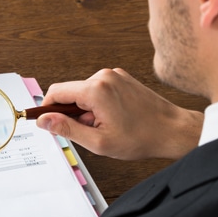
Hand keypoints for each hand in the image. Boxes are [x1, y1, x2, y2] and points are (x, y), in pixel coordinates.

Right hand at [35, 68, 202, 159]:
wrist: (173, 131)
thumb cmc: (141, 138)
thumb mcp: (97, 141)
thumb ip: (66, 129)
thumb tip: (43, 120)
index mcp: (95, 90)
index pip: (56, 92)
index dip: (48, 109)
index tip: (48, 123)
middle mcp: (103, 76)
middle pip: (70, 93)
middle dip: (72, 113)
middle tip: (88, 131)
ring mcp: (114, 75)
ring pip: (83, 92)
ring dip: (86, 110)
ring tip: (105, 126)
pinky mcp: (121, 78)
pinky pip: (97, 90)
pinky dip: (97, 104)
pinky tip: (113, 118)